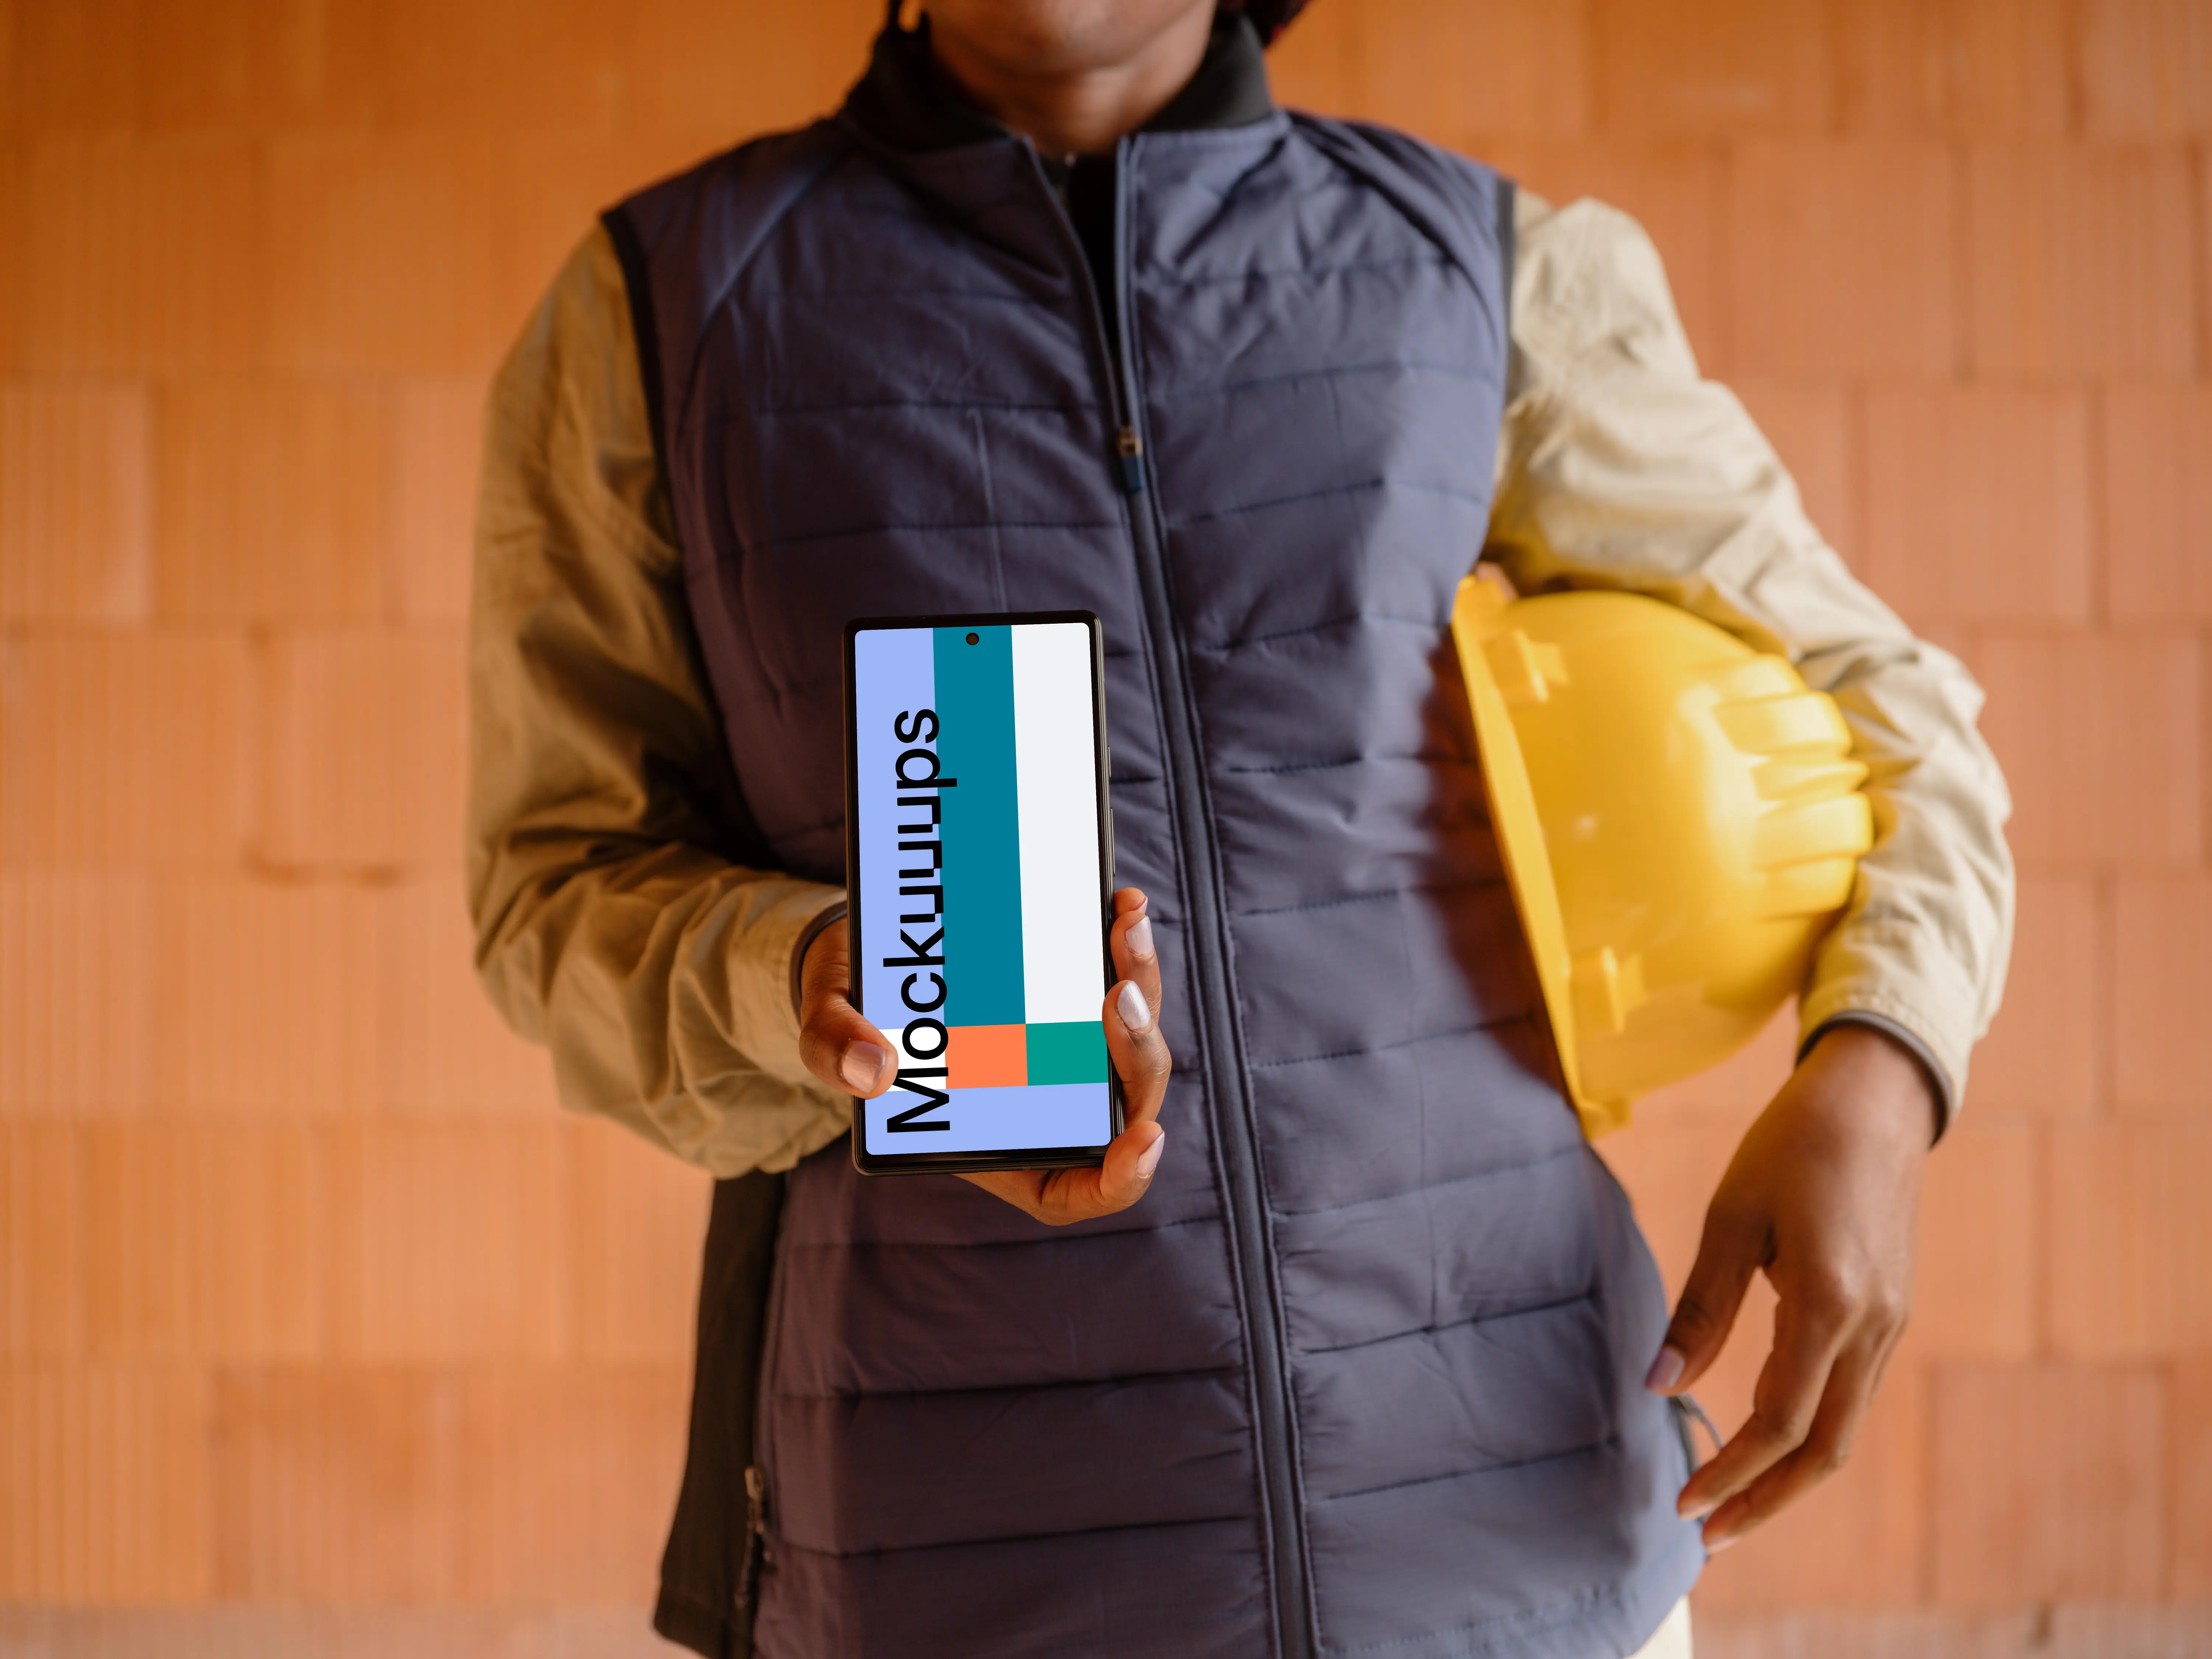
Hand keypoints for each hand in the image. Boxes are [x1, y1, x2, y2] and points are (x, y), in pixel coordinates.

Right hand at [797, 887, 1171, 1224]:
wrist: (859, 959)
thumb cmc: (848, 1017)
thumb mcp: (825, 1030)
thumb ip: (833, 1051)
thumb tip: (871, 1069)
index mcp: (999, 1147)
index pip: (1079, 1190)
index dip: (1121, 1178)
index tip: (1143, 1138)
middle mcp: (1046, 1102)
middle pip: (1124, 1098)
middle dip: (1136, 1048)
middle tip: (1120, 995)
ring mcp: (1064, 1048)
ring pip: (1132, 1035)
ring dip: (1141, 982)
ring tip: (1125, 925)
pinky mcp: (1069, 997)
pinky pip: (1116, 984)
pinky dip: (1125, 949)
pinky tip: (1121, 903)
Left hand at [1645, 1024, 1936, 1549]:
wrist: (1873, 1102)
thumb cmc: (1792, 1148)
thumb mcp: (1731, 1218)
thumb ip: (1701, 1309)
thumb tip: (1659, 1385)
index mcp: (1830, 1303)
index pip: (1779, 1420)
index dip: (1730, 1468)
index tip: (1685, 1502)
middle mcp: (1872, 1325)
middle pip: (1823, 1449)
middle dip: (1765, 1500)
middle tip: (1708, 1536)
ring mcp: (1890, 1323)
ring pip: (1843, 1430)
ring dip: (1789, 1476)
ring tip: (1732, 1504)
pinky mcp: (1888, 1313)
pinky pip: (1850, 1395)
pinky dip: (1809, 1434)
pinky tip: (1766, 1442)